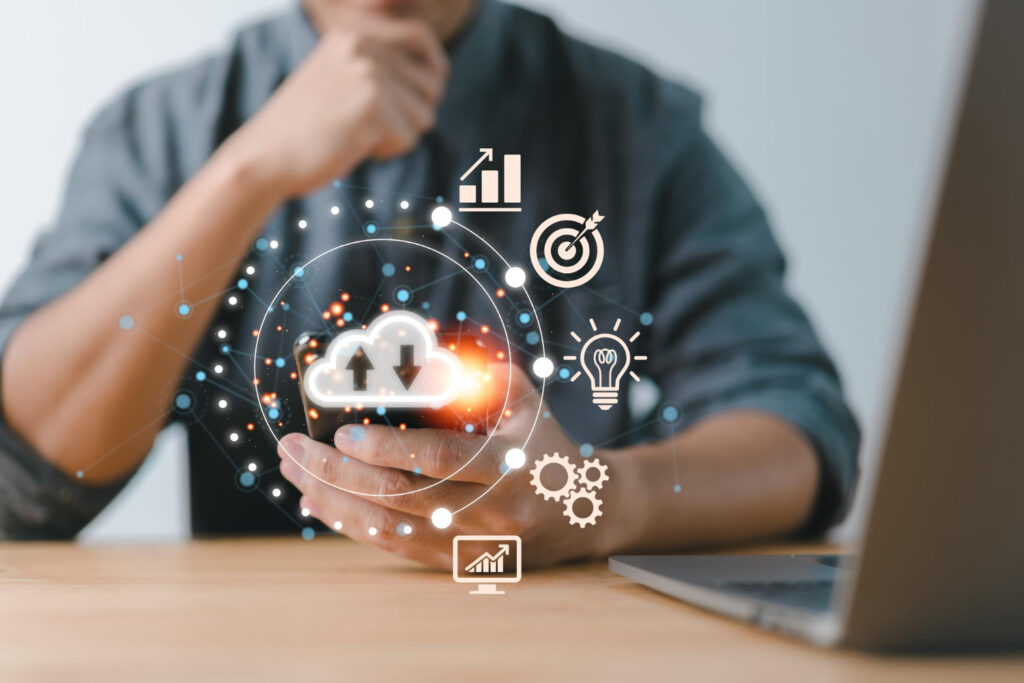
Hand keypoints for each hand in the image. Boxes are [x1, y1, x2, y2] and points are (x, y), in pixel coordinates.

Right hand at [221, 13, 447, 199]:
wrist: (264, 156)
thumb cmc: (303, 128)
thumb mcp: (338, 80)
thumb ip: (378, 68)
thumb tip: (438, 78)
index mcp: (352, 33)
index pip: (420, 36)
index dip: (435, 66)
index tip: (433, 90)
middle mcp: (363, 44)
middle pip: (430, 84)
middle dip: (412, 113)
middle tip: (373, 126)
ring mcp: (367, 72)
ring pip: (424, 115)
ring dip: (398, 135)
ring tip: (356, 135)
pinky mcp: (372, 104)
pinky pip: (408, 138)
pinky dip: (387, 151)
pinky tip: (354, 147)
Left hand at [276, 365, 625, 569]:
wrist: (588, 512)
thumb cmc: (547, 445)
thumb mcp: (524, 402)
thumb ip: (476, 377)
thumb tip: (416, 359)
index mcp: (510, 469)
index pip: (439, 461)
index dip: (388, 449)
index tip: (342, 434)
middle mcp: (492, 514)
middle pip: (401, 498)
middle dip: (338, 473)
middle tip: (293, 449)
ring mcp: (475, 546)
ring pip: (390, 529)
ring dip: (334, 502)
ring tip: (293, 475)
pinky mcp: (462, 565)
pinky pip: (397, 549)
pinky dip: (354, 527)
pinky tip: (323, 505)